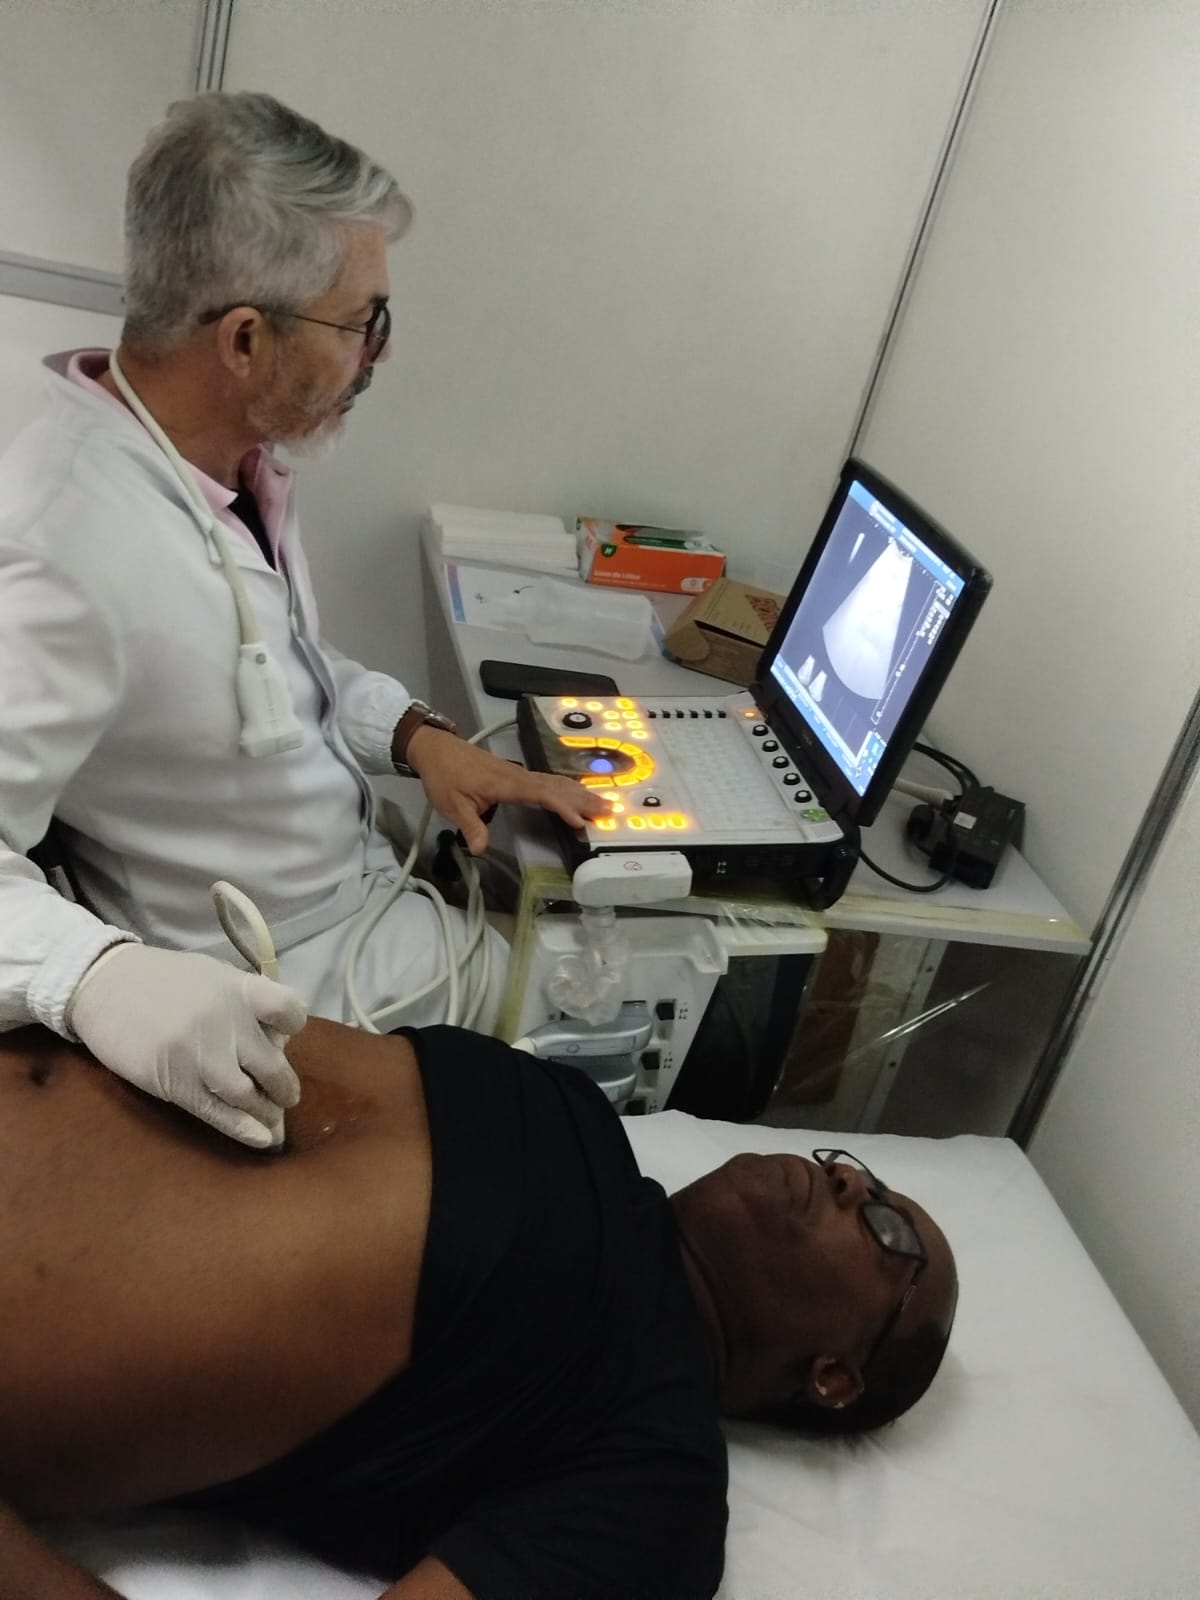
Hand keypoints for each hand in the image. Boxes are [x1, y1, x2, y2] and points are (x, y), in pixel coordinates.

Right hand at [67, 944, 305, 1148]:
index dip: (295, 1027)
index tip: (289, 1038)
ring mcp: (202, 1055)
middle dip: (285, 1087)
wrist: (105, 987)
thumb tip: (280, 1033)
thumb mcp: (212, 975)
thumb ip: (247, 999)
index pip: (289, 1011)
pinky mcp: (177, 1083)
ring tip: (271, 1118)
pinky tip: (260, 1139)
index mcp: (239, 989)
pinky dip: (243, 1129)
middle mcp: (226, 1023)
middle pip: (272, 1065)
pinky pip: (217, 1112)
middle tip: (287, 1096)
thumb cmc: (164, 980)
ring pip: (248, 1095)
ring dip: (266, 1112)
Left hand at [406, 726, 610, 853]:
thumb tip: (480, 849)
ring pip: (554, 781)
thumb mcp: (451, 804)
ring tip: (602, 802)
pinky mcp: (515, 774)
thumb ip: (469, 826)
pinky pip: (547, 780)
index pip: (541, 794)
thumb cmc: (443, 775)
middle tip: (609, 810)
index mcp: (505, 783)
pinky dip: (565, 787)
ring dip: (578, 792)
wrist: (435, 749)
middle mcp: (518, 775)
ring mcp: (518, 772)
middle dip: (582, 799)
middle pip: (556, 786)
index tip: (579, 820)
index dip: (562, 807)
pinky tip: (575, 792)